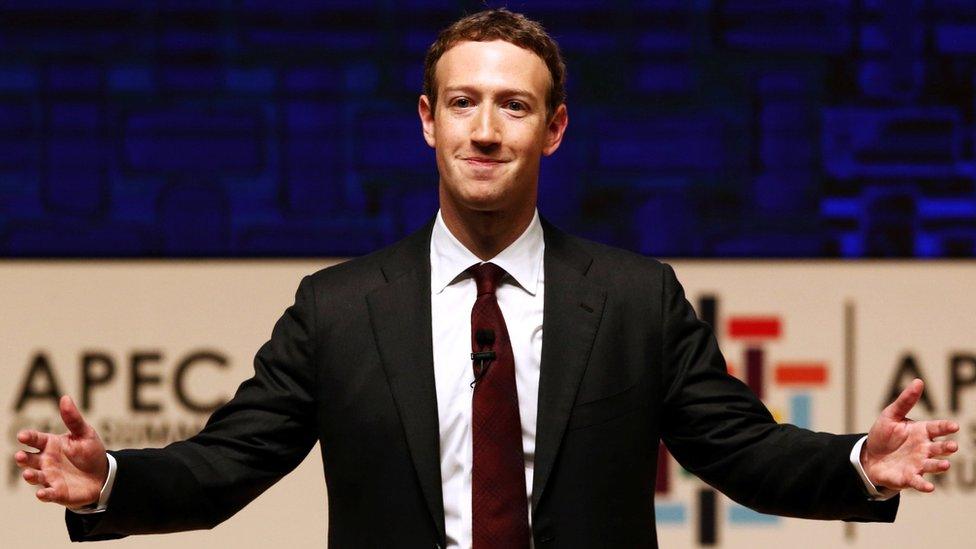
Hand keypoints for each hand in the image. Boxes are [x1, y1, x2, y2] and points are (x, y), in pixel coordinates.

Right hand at [14, 395, 107, 507]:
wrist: (103, 475)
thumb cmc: (90, 452)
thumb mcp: (84, 433)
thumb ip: (73, 419)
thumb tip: (65, 398)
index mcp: (50, 445)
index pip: (35, 439)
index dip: (28, 437)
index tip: (22, 436)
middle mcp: (45, 461)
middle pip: (29, 459)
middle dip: (23, 458)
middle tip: (20, 456)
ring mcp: (49, 477)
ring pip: (35, 477)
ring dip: (30, 476)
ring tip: (28, 474)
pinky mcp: (57, 492)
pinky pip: (48, 494)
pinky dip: (44, 494)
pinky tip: (42, 493)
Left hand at [862, 378, 958, 492]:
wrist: (869, 456)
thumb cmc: (883, 435)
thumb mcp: (891, 415)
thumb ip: (905, 401)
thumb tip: (918, 381)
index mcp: (922, 432)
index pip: (937, 428)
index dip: (945, 427)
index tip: (954, 426)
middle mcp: (924, 448)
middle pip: (939, 448)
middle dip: (947, 448)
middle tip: (952, 446)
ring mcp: (918, 464)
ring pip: (933, 465)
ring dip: (939, 465)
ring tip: (945, 465)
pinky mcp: (909, 477)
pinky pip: (919, 482)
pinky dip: (924, 485)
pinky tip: (930, 487)